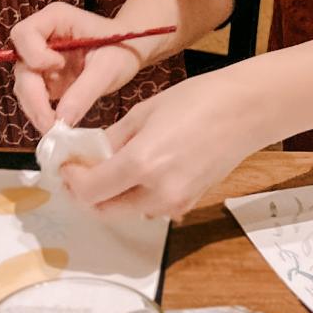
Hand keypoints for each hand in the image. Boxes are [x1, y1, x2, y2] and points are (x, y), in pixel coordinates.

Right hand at [9, 2, 146, 132]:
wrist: (132, 52)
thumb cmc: (123, 47)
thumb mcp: (109, 67)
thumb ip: (85, 91)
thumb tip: (61, 120)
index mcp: (54, 19)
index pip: (24, 33)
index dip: (34, 54)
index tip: (58, 66)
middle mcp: (41, 36)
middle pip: (21, 64)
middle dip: (33, 95)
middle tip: (50, 124)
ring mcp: (41, 57)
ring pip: (24, 84)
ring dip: (35, 108)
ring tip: (54, 128)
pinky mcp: (45, 78)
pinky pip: (34, 96)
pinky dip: (41, 112)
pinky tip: (56, 125)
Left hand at [61, 69, 269, 218]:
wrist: (245, 111)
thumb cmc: (195, 101)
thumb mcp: (143, 112)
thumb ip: (112, 139)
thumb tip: (87, 155)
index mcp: (141, 164)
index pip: (90, 190)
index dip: (72, 180)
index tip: (67, 165)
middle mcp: (156, 193)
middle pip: (105, 209)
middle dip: (87, 193)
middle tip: (81, 171)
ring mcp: (175, 203)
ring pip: (127, 211)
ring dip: (112, 195)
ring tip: (110, 167)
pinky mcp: (188, 204)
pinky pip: (150, 207)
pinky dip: (136, 195)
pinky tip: (139, 171)